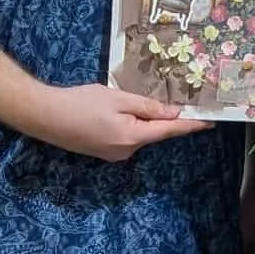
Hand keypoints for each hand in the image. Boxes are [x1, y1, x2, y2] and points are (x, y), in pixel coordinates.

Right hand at [30, 83, 201, 161]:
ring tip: (120, 103)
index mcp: (133, 137)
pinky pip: (125, 137)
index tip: (211, 122)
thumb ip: (148, 107)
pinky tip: (113, 113)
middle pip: (154, 133)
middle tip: (161, 98)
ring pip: (139, 134)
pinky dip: (128, 125)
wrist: (43, 116)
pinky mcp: (103, 153)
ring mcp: (114, 155)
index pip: (170, 131)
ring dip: (141, 120)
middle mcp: (127, 151)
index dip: (191, 125)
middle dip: (160, 117)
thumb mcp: (118, 99)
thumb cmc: (80, 102)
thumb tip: (174, 114)